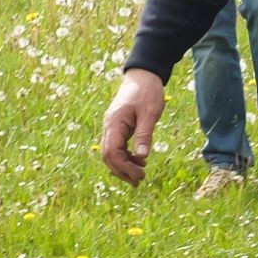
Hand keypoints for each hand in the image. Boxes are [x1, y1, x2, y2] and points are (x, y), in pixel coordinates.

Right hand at [97, 70, 166, 184]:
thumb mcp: (150, 113)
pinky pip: (117, 148)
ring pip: (111, 154)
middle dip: (122, 171)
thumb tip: (142, 156)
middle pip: (108, 156)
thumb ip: (144, 134)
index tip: (139, 175)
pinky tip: (139, 161)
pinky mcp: (118, 128)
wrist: (143, 76)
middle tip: (139, 181)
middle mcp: (109, 127)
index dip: (123, 167)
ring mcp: (112, 128)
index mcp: (114, 123)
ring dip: (123, 166)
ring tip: (140, 175)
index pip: (111, 152)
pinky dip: (126, 158)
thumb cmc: (147, 92)